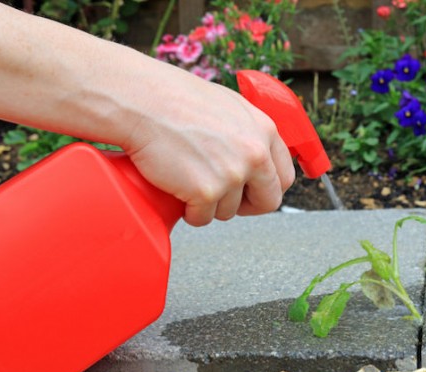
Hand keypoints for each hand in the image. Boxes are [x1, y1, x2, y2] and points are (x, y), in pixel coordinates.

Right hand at [121, 68, 295, 225]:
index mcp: (265, 131)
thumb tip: (255, 156)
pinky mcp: (206, 192)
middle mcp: (255, 154)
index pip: (284, 176)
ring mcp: (232, 174)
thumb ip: (248, 131)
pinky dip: (188, 211)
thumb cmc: (175, 98)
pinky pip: (202, 218)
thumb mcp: (228, 106)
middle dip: (246, 206)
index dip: (266, 188)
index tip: (250, 191)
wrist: (141, 100)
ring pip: (229, 211)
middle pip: (268, 202)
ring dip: (209, 204)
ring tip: (187, 179)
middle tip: (222, 198)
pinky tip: (176, 189)